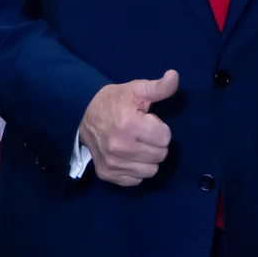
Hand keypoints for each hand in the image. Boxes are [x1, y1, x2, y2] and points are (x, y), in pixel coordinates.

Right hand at [76, 72, 178, 186]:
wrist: (83, 114)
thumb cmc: (115, 102)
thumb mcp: (137, 89)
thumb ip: (159, 87)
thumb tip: (174, 76)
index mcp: (129, 125)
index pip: (165, 138)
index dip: (160, 129)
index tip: (148, 122)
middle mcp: (120, 147)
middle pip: (160, 155)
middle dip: (156, 144)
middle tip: (144, 134)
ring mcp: (112, 163)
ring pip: (150, 171)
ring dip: (148, 159)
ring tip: (138, 145)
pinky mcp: (107, 174)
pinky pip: (135, 180)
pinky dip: (136, 170)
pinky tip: (129, 157)